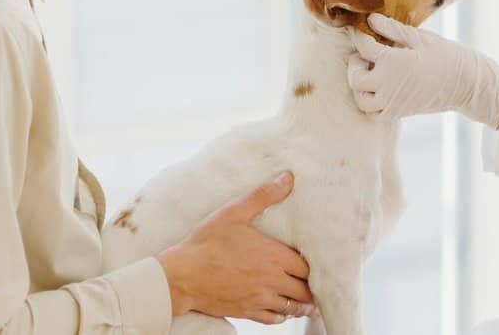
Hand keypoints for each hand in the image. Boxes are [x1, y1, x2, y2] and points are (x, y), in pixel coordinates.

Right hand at [155, 172, 315, 323]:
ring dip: (301, 303)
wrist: (182, 275)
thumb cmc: (207, 242)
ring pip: (292, 307)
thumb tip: (288, 178)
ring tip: (307, 300)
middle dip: (310, 286)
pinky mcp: (246, 311)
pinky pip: (273, 319)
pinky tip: (282, 310)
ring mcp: (259, 299)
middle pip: (304, 290)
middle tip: (316, 283)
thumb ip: (263, 195)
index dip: (313, 266)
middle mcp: (271, 280)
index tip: (314, 262)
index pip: (307, 266)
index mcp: (273, 256)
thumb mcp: (234, 212)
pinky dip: (282, 315)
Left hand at [347, 13, 498, 128]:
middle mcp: (387, 85)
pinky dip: (371, 103)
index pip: (363, 47)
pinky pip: (375, 113)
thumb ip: (392, 29)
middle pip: (355, 79)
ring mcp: (392, 102)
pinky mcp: (399, 113)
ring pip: (361, 100)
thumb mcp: (419, 38)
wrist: (466, 84)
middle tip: (363, 55)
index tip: (358, 30)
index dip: (358, 36)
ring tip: (371, 73)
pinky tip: (380, 88)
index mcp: (392, 62)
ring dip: (360, 86)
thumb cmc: (446, 56)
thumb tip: (371, 19)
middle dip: (354, 65)